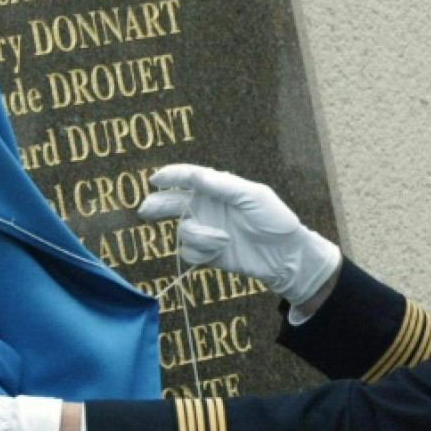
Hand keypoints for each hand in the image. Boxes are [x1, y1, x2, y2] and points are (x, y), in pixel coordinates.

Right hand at [138, 163, 339, 305]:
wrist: (285, 256)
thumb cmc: (274, 220)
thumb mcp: (252, 196)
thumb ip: (221, 185)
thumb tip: (194, 175)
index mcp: (218, 188)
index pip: (189, 178)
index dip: (170, 177)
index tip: (155, 179)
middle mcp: (207, 207)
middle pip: (172, 203)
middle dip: (158, 204)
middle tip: (145, 210)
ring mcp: (206, 230)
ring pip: (182, 231)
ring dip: (199, 236)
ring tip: (221, 239)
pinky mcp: (206, 253)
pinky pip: (188, 252)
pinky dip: (201, 252)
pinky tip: (219, 251)